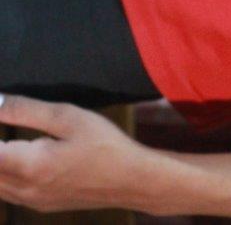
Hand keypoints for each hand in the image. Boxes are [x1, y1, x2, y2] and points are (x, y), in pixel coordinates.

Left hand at [0, 95, 158, 212]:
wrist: (132, 181)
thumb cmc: (106, 145)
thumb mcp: (69, 118)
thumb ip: (26, 110)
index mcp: (28, 165)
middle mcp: (23, 188)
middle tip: (3, 124)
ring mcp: (30, 201)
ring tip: (9, 142)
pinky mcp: (40, 205)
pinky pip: (6, 193)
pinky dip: (2, 176)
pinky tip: (14, 161)